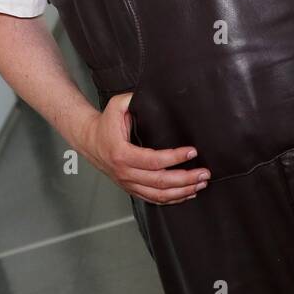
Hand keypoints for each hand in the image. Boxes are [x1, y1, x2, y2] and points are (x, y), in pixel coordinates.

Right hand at [77, 92, 209, 203]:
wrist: (89, 141)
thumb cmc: (105, 124)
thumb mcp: (116, 105)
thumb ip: (133, 99)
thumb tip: (151, 94)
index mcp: (122, 154)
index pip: (154, 160)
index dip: (175, 157)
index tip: (192, 152)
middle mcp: (125, 172)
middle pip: (160, 182)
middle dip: (186, 179)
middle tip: (204, 173)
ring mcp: (128, 183)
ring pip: (159, 195)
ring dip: (182, 191)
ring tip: (200, 183)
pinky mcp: (131, 188)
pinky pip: (153, 199)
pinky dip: (172, 199)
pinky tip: (187, 193)